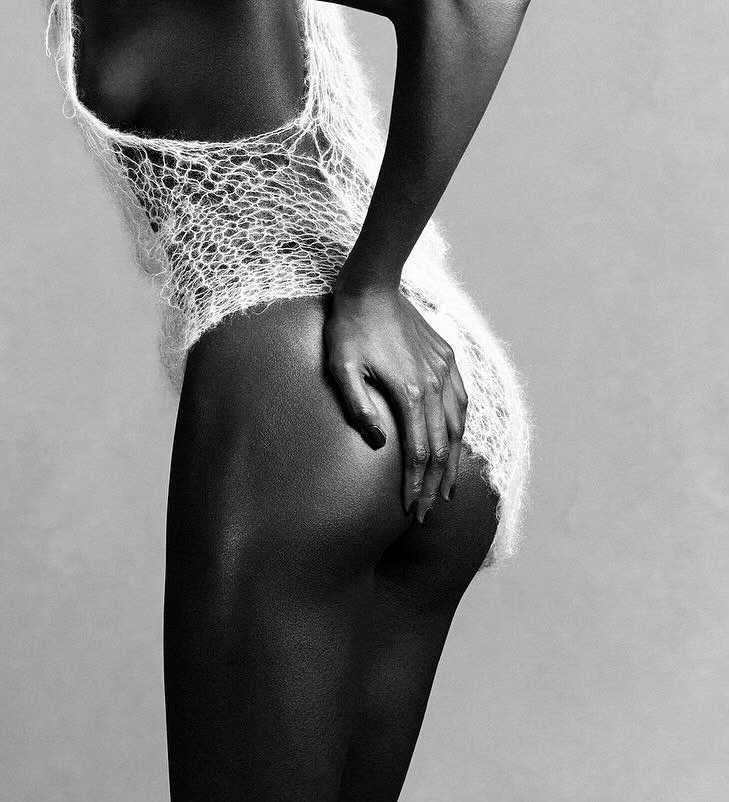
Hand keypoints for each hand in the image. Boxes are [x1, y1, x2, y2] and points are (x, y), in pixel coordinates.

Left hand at [323, 279, 467, 521]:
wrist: (372, 287)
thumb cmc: (348, 328)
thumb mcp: (340, 367)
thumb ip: (358, 406)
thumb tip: (377, 442)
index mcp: (408, 392)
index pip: (418, 453)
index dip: (416, 485)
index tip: (412, 510)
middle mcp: (433, 385)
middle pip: (440, 447)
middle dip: (435, 485)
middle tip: (428, 514)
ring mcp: (444, 371)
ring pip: (456, 428)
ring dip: (452, 463)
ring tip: (447, 490)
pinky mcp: (447, 358)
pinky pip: (461, 401)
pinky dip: (460, 429)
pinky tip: (455, 443)